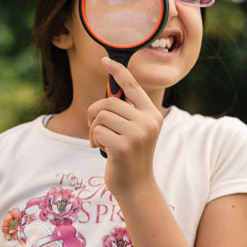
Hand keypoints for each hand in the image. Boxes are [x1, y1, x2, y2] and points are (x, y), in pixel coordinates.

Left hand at [87, 57, 163, 195]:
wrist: (136, 185)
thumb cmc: (131, 156)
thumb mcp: (135, 130)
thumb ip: (126, 113)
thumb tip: (110, 92)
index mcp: (152, 114)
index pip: (133, 87)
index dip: (119, 71)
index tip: (105, 60)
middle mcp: (148, 121)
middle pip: (108, 102)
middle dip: (94, 114)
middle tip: (95, 128)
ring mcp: (137, 134)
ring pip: (101, 117)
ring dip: (94, 130)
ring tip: (100, 141)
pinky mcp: (124, 146)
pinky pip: (97, 132)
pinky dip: (95, 141)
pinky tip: (102, 151)